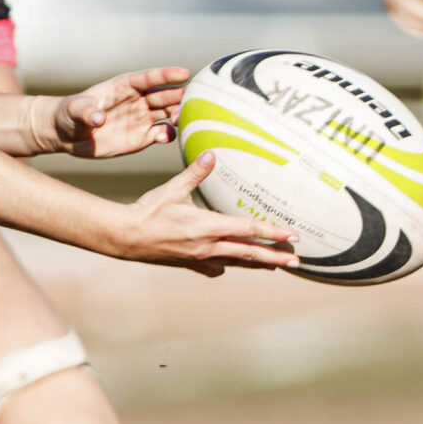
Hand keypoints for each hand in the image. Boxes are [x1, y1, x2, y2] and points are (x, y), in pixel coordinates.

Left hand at [48, 68, 185, 158]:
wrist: (67, 135)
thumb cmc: (70, 114)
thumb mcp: (75, 110)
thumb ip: (87, 112)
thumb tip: (98, 119)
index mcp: (124, 86)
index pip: (149, 78)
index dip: (166, 75)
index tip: (184, 73)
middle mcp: (138, 100)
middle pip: (164, 95)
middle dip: (179, 97)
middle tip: (192, 101)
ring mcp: (141, 118)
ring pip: (168, 114)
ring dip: (178, 115)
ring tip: (181, 120)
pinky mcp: (141, 137)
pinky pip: (161, 134)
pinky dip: (168, 135)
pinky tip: (166, 137)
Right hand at [109, 153, 298, 274]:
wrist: (126, 237)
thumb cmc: (149, 211)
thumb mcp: (173, 189)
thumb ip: (195, 173)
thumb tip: (211, 155)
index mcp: (208, 226)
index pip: (248, 229)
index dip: (273, 232)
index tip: (292, 237)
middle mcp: (208, 246)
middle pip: (249, 253)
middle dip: (275, 257)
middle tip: (296, 261)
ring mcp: (200, 257)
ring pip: (236, 263)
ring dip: (258, 264)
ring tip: (275, 266)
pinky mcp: (189, 263)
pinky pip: (214, 268)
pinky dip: (226, 267)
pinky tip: (229, 266)